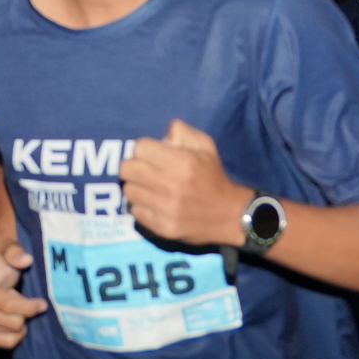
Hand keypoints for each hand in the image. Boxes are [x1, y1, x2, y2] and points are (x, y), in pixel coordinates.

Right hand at [0, 242, 48, 348]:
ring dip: (20, 322)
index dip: (30, 306)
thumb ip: (16, 253)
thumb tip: (26, 259)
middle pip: (14, 322)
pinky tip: (14, 320)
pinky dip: (17, 335)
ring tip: (14, 308)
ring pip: (12, 333)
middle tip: (22, 300)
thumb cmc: (1, 265)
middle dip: (25, 313)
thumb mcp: (9, 252)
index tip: (43, 303)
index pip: (9, 305)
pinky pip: (8, 343)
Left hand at [120, 121, 246, 247]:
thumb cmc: (213, 177)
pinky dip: (142, 207)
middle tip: (144, 171)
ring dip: (137, 187)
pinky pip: (135, 212)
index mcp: (182, 162)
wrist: (230, 214)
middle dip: (134, 166)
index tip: (152, 155)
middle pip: (127, 169)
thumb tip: (162, 135)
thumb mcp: (206, 146)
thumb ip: (183, 132)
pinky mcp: (162, 227)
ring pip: (129, 191)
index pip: (140, 148)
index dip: (144, 149)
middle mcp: (172, 185)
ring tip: (150, 188)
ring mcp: (166, 208)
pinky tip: (154, 204)